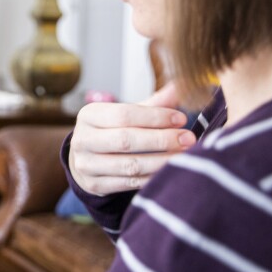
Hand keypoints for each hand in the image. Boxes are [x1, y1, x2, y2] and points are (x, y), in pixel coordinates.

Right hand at [69, 81, 195, 195]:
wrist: (86, 160)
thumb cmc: (111, 132)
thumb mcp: (125, 114)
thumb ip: (152, 104)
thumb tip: (180, 86)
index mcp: (88, 115)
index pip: (124, 114)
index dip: (155, 117)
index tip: (181, 119)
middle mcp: (82, 139)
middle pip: (126, 140)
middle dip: (161, 139)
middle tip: (188, 139)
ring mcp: (86, 165)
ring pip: (129, 165)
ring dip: (161, 161)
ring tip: (184, 156)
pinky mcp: (94, 185)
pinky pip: (129, 183)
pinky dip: (152, 178)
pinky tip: (169, 172)